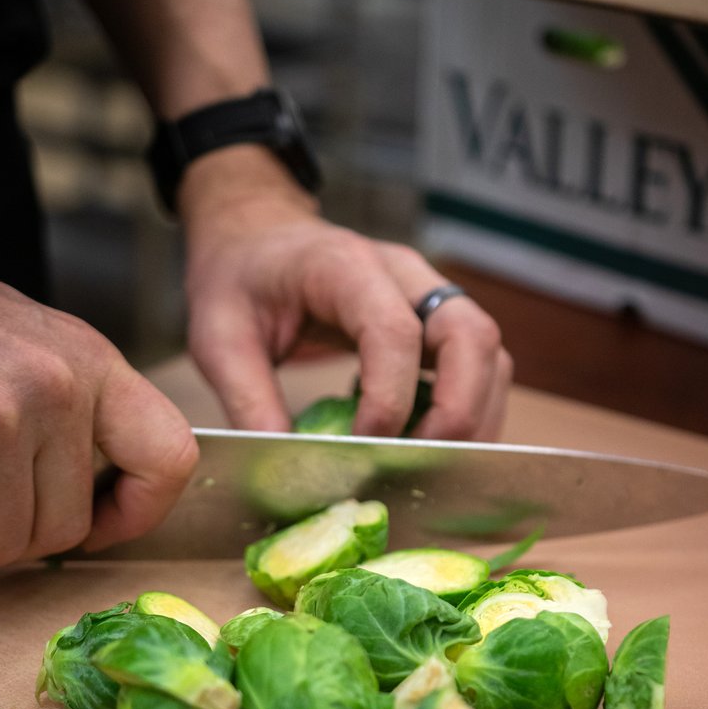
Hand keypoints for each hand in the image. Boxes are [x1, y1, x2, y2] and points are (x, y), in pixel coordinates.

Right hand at [0, 272, 197, 564]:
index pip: (170, 457)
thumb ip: (75, 417)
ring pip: (10, 540)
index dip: (137, 514)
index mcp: (92, 362)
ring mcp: (8, 408)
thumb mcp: (29, 351)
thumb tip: (102, 512)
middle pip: (69, 525)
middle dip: (17, 530)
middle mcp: (61, 382)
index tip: (98, 528)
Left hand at [179, 147, 511, 440]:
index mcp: (345, 266)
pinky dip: (468, 410)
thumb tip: (288, 470)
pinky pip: (478, 365)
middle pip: (472, 336)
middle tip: (417, 463)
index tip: (363, 445)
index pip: (395, 331)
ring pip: (488, 352)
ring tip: (428, 462)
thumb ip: (249, 402)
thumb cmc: (239, 280)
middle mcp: (404, 273)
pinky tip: (427, 442)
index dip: (390, 398)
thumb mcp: (219, 340)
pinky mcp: (436, 319)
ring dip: (474, 415)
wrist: (256, 238)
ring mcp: (428, 293)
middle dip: (458, 412)